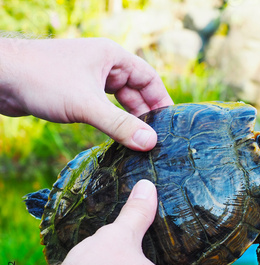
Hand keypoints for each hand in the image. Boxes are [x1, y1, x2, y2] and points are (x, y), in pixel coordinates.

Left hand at [0, 37, 173, 149]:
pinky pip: (103, 107)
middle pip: (136, 91)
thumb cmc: (43, 80)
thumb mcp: (86, 105)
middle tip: (157, 139)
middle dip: (146, 114)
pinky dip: (112, 121)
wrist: (0, 78)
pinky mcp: (76, 92)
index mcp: (112, 57)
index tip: (171, 124)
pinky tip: (117, 137)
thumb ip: (119, 125)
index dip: (162, 101)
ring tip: (140, 142)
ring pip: (118, 101)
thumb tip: (150, 143)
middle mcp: (103, 65)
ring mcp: (89, 78)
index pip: (149, 78)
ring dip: (128, 120)